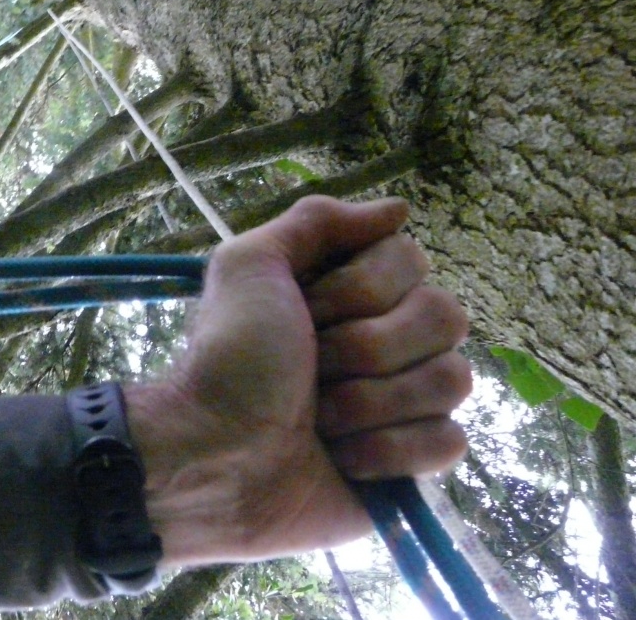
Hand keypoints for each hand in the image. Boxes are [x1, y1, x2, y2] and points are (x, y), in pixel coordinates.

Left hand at [125, 196, 470, 565]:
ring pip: (452, 379)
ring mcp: (404, 400)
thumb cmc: (228, 358)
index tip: (306, 311)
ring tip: (321, 419)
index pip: (412, 259)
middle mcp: (386, 338)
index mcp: (351, 292)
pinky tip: (343, 458)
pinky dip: (390, 450)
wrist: (216, 454)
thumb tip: (398, 209)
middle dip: (365, 347)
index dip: (360, 289)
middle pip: (445, 316)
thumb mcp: (250, 265)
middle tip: (312, 368)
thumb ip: (317, 221)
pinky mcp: (412, 461)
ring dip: (371, 401)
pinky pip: (450, 441)